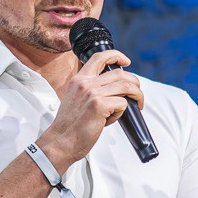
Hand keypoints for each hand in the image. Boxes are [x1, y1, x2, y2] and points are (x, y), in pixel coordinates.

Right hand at [37, 49, 144, 166]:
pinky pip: (123, 104)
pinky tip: (111, 119)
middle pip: (120, 73)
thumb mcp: (76, 99)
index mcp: (79, 79)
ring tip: (137, 104)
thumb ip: (91, 90)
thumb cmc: (70, 126)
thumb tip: (115, 90)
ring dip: (137, 95)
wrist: (60, 142)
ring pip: (126, 87)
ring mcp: (93, 93)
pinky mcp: (99, 105)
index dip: (116, 55)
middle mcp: (86, 83)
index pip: (99, 57)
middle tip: (137, 94)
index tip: (126, 61)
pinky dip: (122, 112)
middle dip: (134, 83)